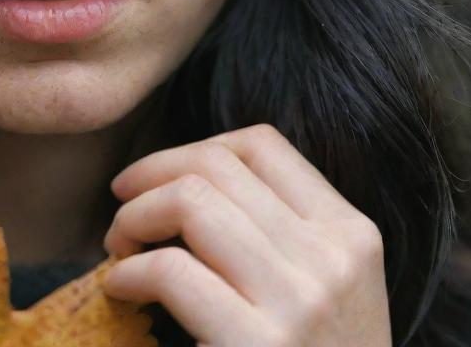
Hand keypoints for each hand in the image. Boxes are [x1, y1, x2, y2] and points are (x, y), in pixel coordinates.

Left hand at [101, 124, 391, 346]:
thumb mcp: (329, 292)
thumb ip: (282, 232)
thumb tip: (186, 175)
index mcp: (351, 234)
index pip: (261, 144)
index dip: (194, 149)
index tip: (158, 178)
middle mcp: (332, 258)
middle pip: (215, 166)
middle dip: (151, 175)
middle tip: (123, 211)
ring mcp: (300, 302)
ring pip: (191, 201)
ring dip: (133, 217)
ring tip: (119, 250)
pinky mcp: (257, 346)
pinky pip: (171, 270)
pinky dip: (128, 273)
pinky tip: (120, 292)